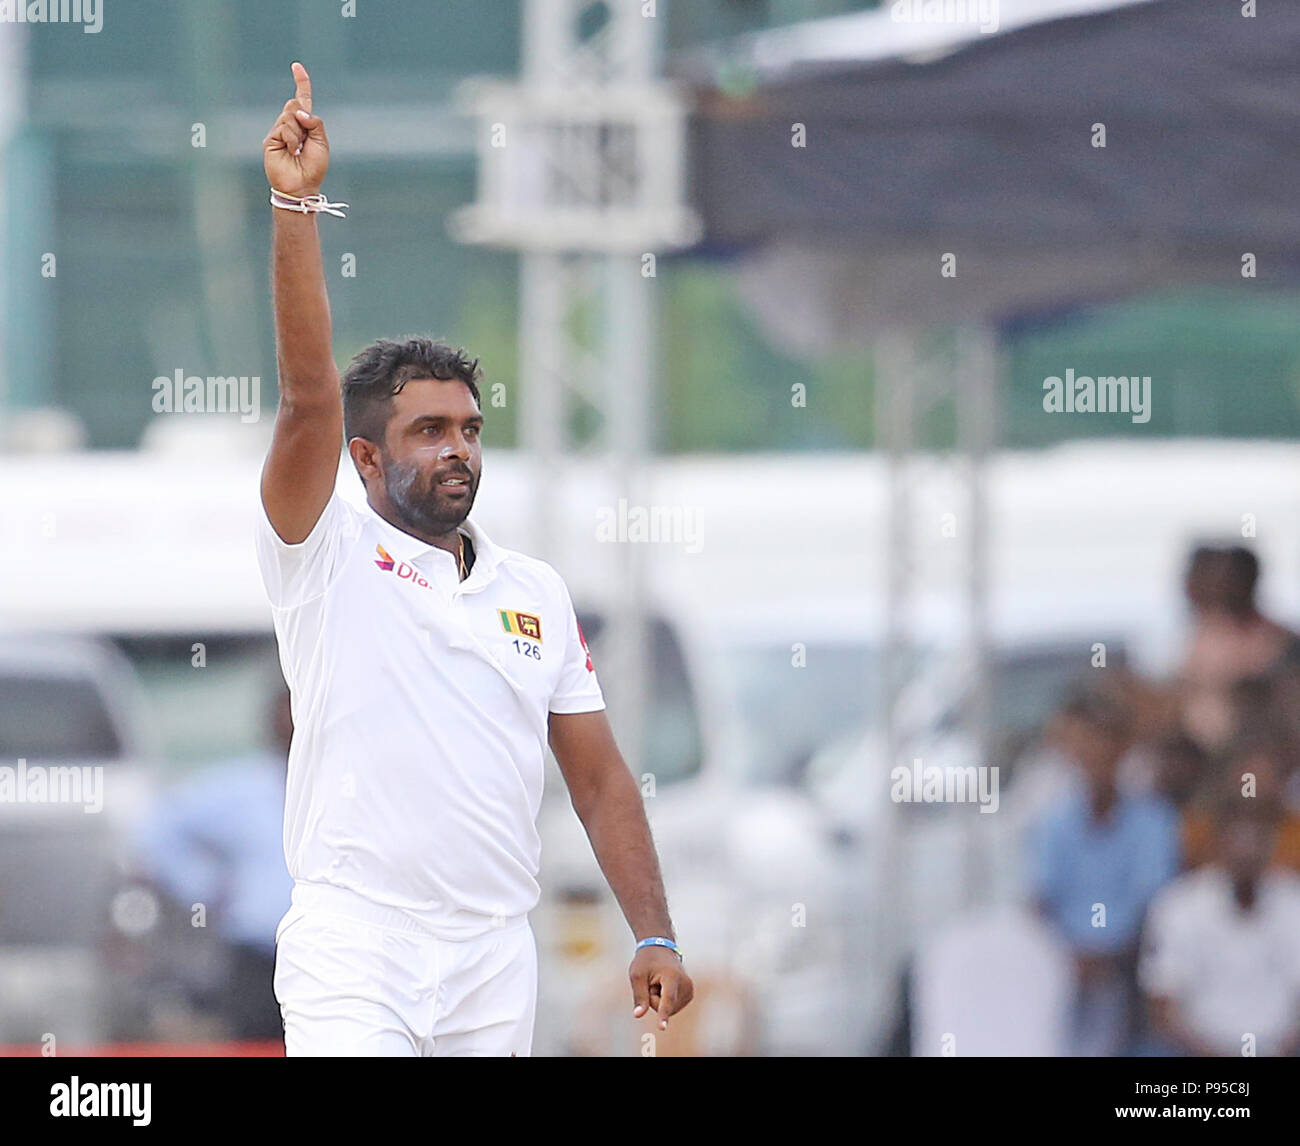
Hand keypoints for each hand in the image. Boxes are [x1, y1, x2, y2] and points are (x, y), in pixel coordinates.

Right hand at [262, 61, 329, 198]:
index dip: (301, 82)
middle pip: (294, 104)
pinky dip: (292, 140)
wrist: (302, 185)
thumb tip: (301, 111)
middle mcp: (290, 125)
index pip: (302, 99)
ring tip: (299, 150)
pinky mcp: (271, 139)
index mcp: (304, 124)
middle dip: (303, 118)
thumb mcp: (322, 142)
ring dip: (299, 133)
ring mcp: (279, 131)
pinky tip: (292, 152)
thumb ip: (316, 123)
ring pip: (289, 115)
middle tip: (306, 140)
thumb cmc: (314, 167)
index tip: (297, 66)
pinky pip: (284, 128)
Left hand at [630, 946, 693, 1029]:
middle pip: (663, 1007)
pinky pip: (672, 1008)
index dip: (663, 1014)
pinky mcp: (690, 994)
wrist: (661, 948)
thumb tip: (638, 1015)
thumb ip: (639, 996)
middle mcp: (685, 983)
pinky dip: (666, 1000)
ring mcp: (689, 990)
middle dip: (653, 998)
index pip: (666, 1000)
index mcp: (672, 976)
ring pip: (669, 1009)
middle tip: (652, 981)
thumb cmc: (646, 961)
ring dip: (659, 999)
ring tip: (659, 982)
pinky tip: (665, 986)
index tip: (662, 1028)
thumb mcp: (637, 976)